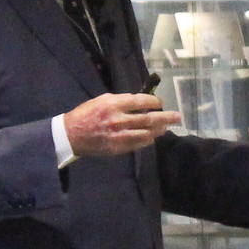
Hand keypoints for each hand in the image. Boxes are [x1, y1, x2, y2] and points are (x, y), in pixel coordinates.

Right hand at [63, 92, 180, 156]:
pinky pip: (137, 144)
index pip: (141, 101)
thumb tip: (140, 102)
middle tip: (177, 117)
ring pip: (146, 133)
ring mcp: (119, 135)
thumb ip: (121, 101)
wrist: (71, 135)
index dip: (154, 101)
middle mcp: (118, 120)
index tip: (160, 102)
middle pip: (148, 118)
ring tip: (166, 127)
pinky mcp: (117, 148)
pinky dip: (147, 140)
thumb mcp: (102, 100)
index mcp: (113, 104)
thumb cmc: (86, 114)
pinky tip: (152, 137)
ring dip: (159, 130)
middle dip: (165, 117)